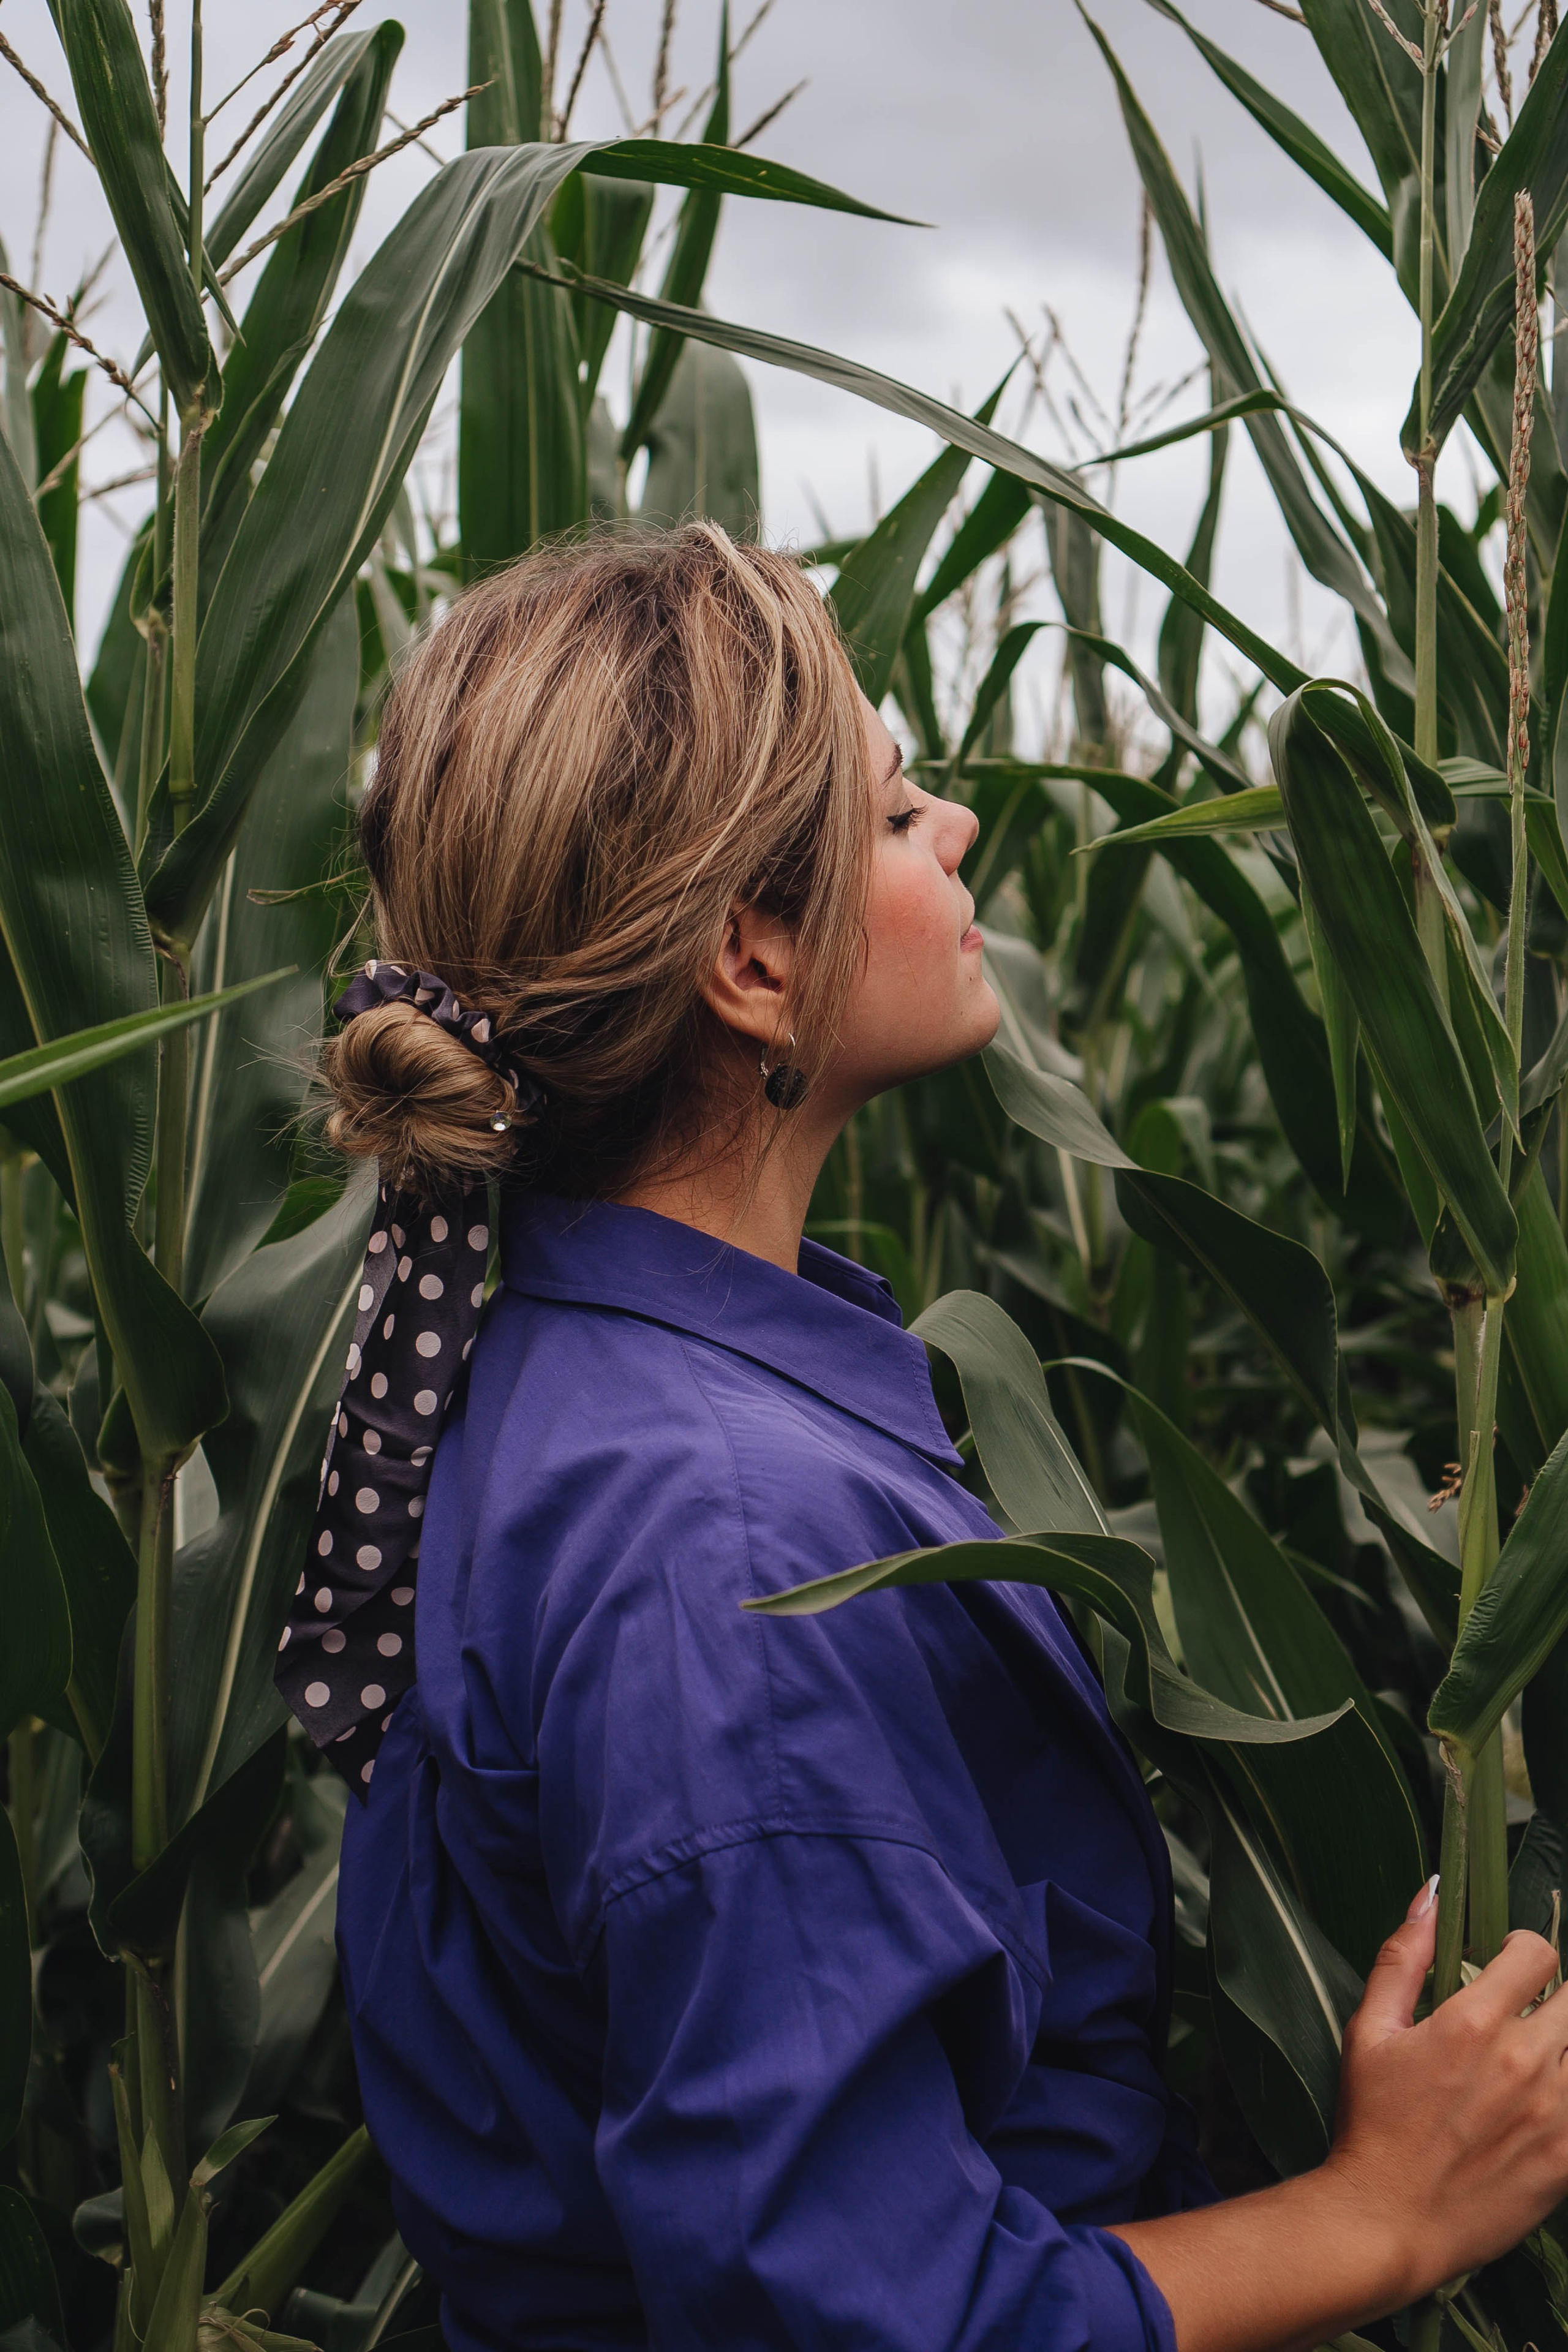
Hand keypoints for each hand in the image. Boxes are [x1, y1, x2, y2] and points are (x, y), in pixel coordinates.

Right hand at [1109, 1880, 1567, 2351]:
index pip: (1538, 1954)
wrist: (1388, 2221)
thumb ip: (1403, 1957)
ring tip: (1532, 2061)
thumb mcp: (1369, 2030)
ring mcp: (1554, 2113)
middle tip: (1525, 2015)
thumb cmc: (1372, 2123)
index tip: (1507, 1967)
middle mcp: (1524, 2061)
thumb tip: (1430, 1894)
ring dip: (1560, 2045)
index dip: (1524, 1952)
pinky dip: (1567, 2093)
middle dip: (1552, 1997)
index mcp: (1474, 2023)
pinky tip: (1541, 2102)